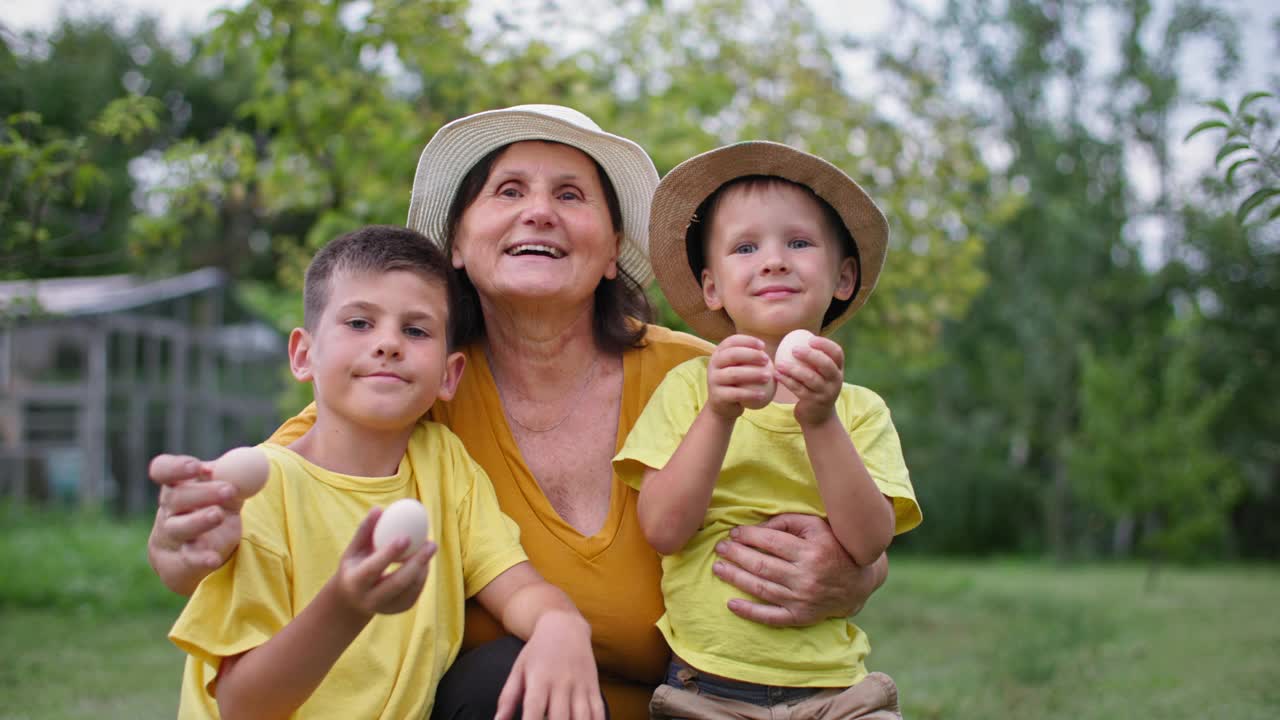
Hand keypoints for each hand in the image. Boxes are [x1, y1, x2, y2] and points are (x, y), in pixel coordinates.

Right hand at [148, 454, 242, 594]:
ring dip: (199, 520)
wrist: (207, 552)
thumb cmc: (219, 510)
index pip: (163, 470)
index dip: (175, 467)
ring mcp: (172, 537)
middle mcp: (169, 510)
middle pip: (176, 498)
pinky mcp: (182, 562)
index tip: (196, 466)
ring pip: (179, 527)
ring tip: (218, 515)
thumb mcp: (228, 491)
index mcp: (178, 485)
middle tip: (228, 489)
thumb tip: (248, 462)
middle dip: (202, 492)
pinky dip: (201, 558)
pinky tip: (213, 559)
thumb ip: (237, 477)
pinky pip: (189, 559)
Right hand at [333, 507, 435, 616]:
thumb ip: (365, 530)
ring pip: (411, 588)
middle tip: (431, 543)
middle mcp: (370, 599)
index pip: (373, 568)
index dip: (390, 553)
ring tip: (429, 546)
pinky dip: (422, 574)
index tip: (406, 536)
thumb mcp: (354, 550)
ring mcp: (386, 608)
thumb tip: (379, 508)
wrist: (353, 600)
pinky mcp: (400, 609)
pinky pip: (416, 591)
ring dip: (423, 566)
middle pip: (397, 583)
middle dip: (417, 563)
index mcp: (355, 582)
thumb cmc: (354, 566)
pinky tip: (423, 559)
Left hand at [496, 611, 603, 719]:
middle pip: (560, 718)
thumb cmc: (537, 652)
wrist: (565, 626)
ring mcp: (580, 685)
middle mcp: (561, 683)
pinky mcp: (594, 686)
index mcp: (539, 679)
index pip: (534, 710)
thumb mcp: (518, 670)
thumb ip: (507, 698)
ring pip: (583, 717)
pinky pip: (599, 711)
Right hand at [707, 334, 774, 417]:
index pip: (732, 341)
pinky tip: (763, 395)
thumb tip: (771, 351)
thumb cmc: (737, 382)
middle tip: (766, 360)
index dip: (747, 341)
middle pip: (732, 355)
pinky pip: (735, 394)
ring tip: (768, 377)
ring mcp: (713, 380)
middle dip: (751, 355)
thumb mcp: (740, 367)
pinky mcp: (717, 396)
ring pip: (734, 374)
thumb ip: (751, 359)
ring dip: (753, 374)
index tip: (763, 346)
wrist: (723, 406)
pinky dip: (750, 394)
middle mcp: (713, 364)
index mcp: (719, 353)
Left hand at [712, 513, 884, 625]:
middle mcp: (806, 577)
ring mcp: (803, 599)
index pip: (771, 541)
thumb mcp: (816, 526)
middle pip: (762, 565)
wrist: (859, 582)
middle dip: (736, 555)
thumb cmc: (833, 546)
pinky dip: (750, 612)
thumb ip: (787, 522)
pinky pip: (771, 617)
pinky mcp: (802, 617)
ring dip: (736, 578)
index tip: (733, 533)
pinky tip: (731, 604)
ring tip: (718, 568)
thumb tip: (756, 528)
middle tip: (720, 549)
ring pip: (762, 588)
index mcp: (811, 551)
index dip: (748, 536)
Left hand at [775, 335, 843, 425]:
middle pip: (826, 365)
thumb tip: (795, 334)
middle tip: (794, 349)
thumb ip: (813, 358)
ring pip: (811, 378)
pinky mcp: (814, 402)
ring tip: (779, 363)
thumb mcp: (820, 373)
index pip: (837, 353)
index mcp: (838, 369)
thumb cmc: (815, 387)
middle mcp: (836, 381)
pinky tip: (777, 374)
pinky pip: (799, 389)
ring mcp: (826, 393)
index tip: (810, 339)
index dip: (825, 344)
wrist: (818, 416)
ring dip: (793, 369)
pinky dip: (787, 381)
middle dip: (810, 355)